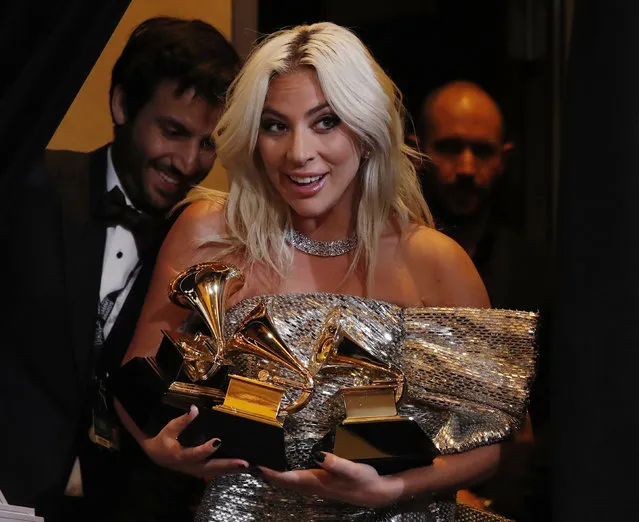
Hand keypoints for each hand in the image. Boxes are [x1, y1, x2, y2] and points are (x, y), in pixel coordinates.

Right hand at [140, 405, 248, 478]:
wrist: (156, 455)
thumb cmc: (162, 440)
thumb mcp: (168, 430)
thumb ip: (182, 421)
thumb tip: (194, 409)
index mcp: (180, 456)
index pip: (194, 454)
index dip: (205, 449)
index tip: (218, 441)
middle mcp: (190, 466)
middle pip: (210, 468)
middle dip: (228, 465)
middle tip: (244, 463)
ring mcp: (195, 471)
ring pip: (215, 472)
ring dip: (231, 470)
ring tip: (247, 466)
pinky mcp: (200, 471)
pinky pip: (215, 472)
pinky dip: (228, 471)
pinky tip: (240, 468)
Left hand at [256, 452, 404, 507]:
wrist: (378, 493)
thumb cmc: (365, 480)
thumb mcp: (353, 469)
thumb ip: (336, 463)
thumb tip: (317, 455)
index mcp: (318, 482)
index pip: (289, 478)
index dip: (273, 473)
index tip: (258, 466)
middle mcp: (315, 487)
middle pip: (286, 482)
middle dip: (269, 475)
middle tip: (253, 465)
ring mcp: (318, 488)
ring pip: (292, 483)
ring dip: (277, 477)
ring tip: (264, 468)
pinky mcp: (323, 486)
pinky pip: (299, 482)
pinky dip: (288, 477)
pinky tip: (287, 472)